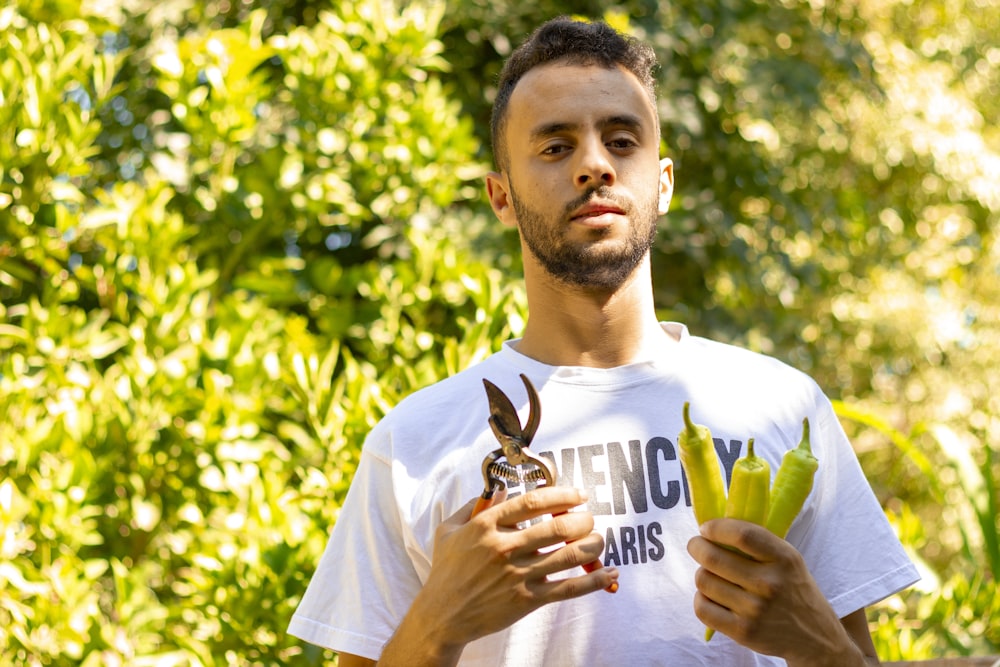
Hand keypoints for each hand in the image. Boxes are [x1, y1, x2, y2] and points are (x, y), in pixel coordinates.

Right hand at [380, 486, 617, 665]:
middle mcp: (505, 548)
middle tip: (590, 519)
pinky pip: (568, 588)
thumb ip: (474, 505)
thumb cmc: (446, 571)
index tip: (579, 494)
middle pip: (558, 527)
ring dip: (592, 546)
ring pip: (568, 556)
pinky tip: (609, 575)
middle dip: (583, 520)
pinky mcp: (527, 600)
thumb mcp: (449, 530)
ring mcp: (517, 575)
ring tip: (598, 540)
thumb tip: (501, 490)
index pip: (533, 502)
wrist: (441, 615)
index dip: (562, 494)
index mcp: (487, 526)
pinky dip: (593, 581)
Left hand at [687, 519, 866, 665]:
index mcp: (784, 559)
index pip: (742, 535)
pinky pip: (702, 608)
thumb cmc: (793, 589)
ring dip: (701, 573)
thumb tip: (713, 526)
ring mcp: (755, 610)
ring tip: (710, 574)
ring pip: (703, 581)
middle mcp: (770, 584)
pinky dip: (701, 598)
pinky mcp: (743, 632)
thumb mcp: (788, 559)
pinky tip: (711, 595)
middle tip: (697, 546)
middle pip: (712, 557)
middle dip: (697, 546)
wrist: (815, 637)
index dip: (716, 527)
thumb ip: (757, 542)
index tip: (706, 528)